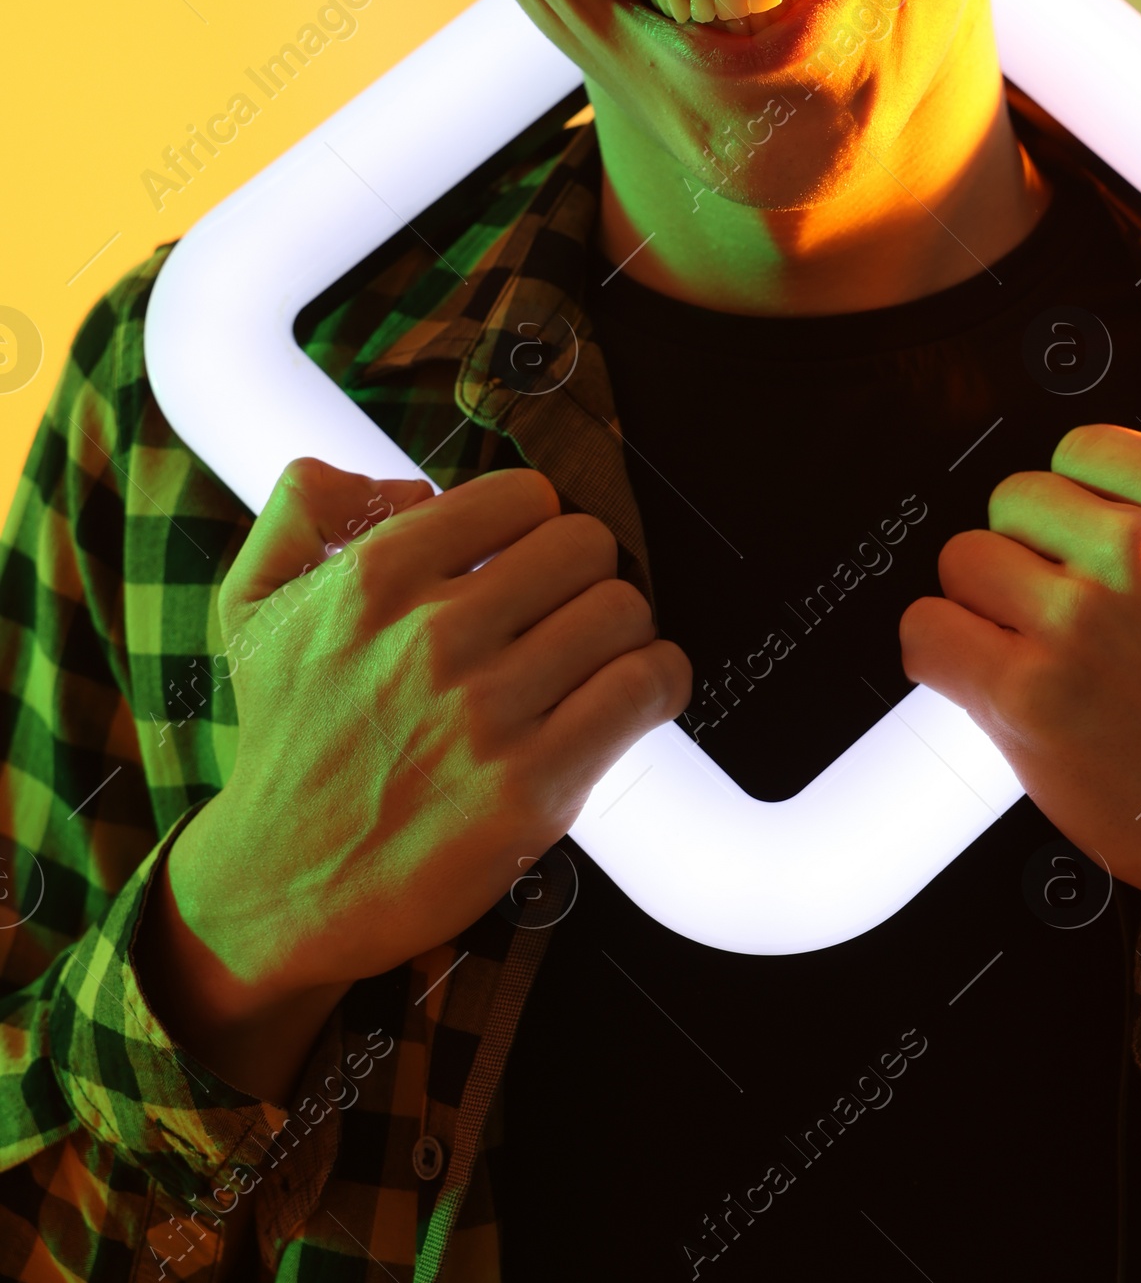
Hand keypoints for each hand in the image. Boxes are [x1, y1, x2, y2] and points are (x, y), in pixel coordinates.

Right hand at [141, 459, 690, 1094]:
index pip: (523, 497)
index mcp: (375, 578)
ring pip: (622, 612)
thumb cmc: (285, 740)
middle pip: (585, 546)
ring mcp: (484, 714)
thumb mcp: (253, 605)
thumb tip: (401, 484)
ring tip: (592, 658)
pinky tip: (631, 693)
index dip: (533, 525)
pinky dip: (656, 682)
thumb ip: (302, 508)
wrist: (280, 886)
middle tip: (564, 610)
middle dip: (583, 574)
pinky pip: (643, 690)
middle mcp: (432, 636)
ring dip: (621, 631)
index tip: (525, 560)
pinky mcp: (530, 787)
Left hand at [899, 404, 1140, 997]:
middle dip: (1035, 545)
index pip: (1083, 449)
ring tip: (1032, 638)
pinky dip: (938, 647)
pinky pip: (926, 631)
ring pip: (965, 558)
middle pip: (1016, 497)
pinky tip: (977, 666)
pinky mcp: (1026, 696)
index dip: (1088, 497)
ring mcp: (1077, 624)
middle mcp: (1140, 554)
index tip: (1101, 539)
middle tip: (1069, 597)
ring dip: (986, 598)